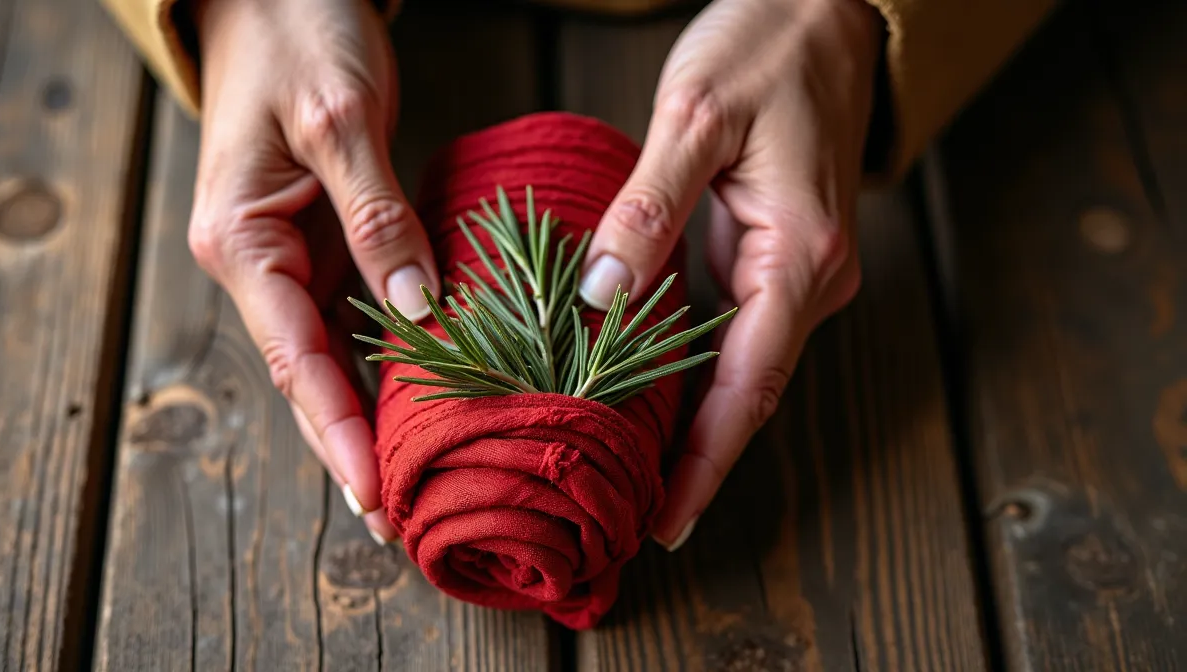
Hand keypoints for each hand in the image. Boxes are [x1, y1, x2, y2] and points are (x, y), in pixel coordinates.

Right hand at [187, 0, 440, 543]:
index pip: (290, 355)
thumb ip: (378, 216)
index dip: (333, 427)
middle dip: (349, 447)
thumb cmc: (296, 35)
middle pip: (306, 375)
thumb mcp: (339, 117)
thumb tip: (418, 313)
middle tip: (398, 520)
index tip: (372, 490)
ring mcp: (290, 256)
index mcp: (240, 239)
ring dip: (369, 417)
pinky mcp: (324, 242)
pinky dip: (384, 364)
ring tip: (414, 484)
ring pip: (331, 356)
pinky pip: (354, 317)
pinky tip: (421, 402)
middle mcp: (259, 261)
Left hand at [577, 0, 880, 549]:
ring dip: (689, 425)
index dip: (707, 460)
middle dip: (693, 461)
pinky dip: (691, 373)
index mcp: (801, 256)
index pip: (752, 385)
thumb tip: (602, 294)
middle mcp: (811, 279)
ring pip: (741, 370)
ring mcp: (798, 273)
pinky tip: (643, 398)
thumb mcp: (695, 118)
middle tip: (627, 517)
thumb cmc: (765, 49)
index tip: (667, 519)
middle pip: (750, 394)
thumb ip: (648, 207)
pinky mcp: (776, 258)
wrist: (824, 9)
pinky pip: (733, 334)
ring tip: (625, 476)